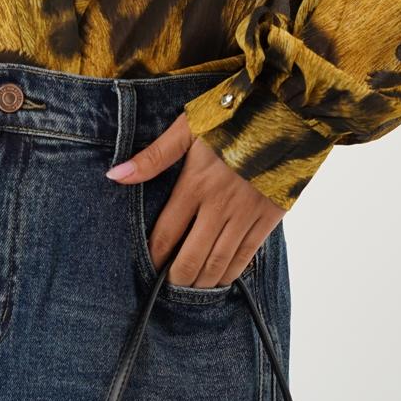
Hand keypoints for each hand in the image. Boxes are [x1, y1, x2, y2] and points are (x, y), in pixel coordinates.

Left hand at [105, 112, 285, 287]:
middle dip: (176, 278)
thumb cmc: (232, 116)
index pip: (166, 233)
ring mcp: (246, 213)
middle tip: (166, 287)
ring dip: (201, 281)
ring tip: (189, 288)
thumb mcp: (188, 128)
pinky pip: (247, 255)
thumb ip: (153, 157)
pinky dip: (231, 273)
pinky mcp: (269, 217)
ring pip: (219, 262)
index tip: (147, 268)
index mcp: (196, 183)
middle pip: (192, 256)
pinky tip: (220, 279)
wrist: (285, 112)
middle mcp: (220, 204)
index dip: (153, 256)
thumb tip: (115, 175)